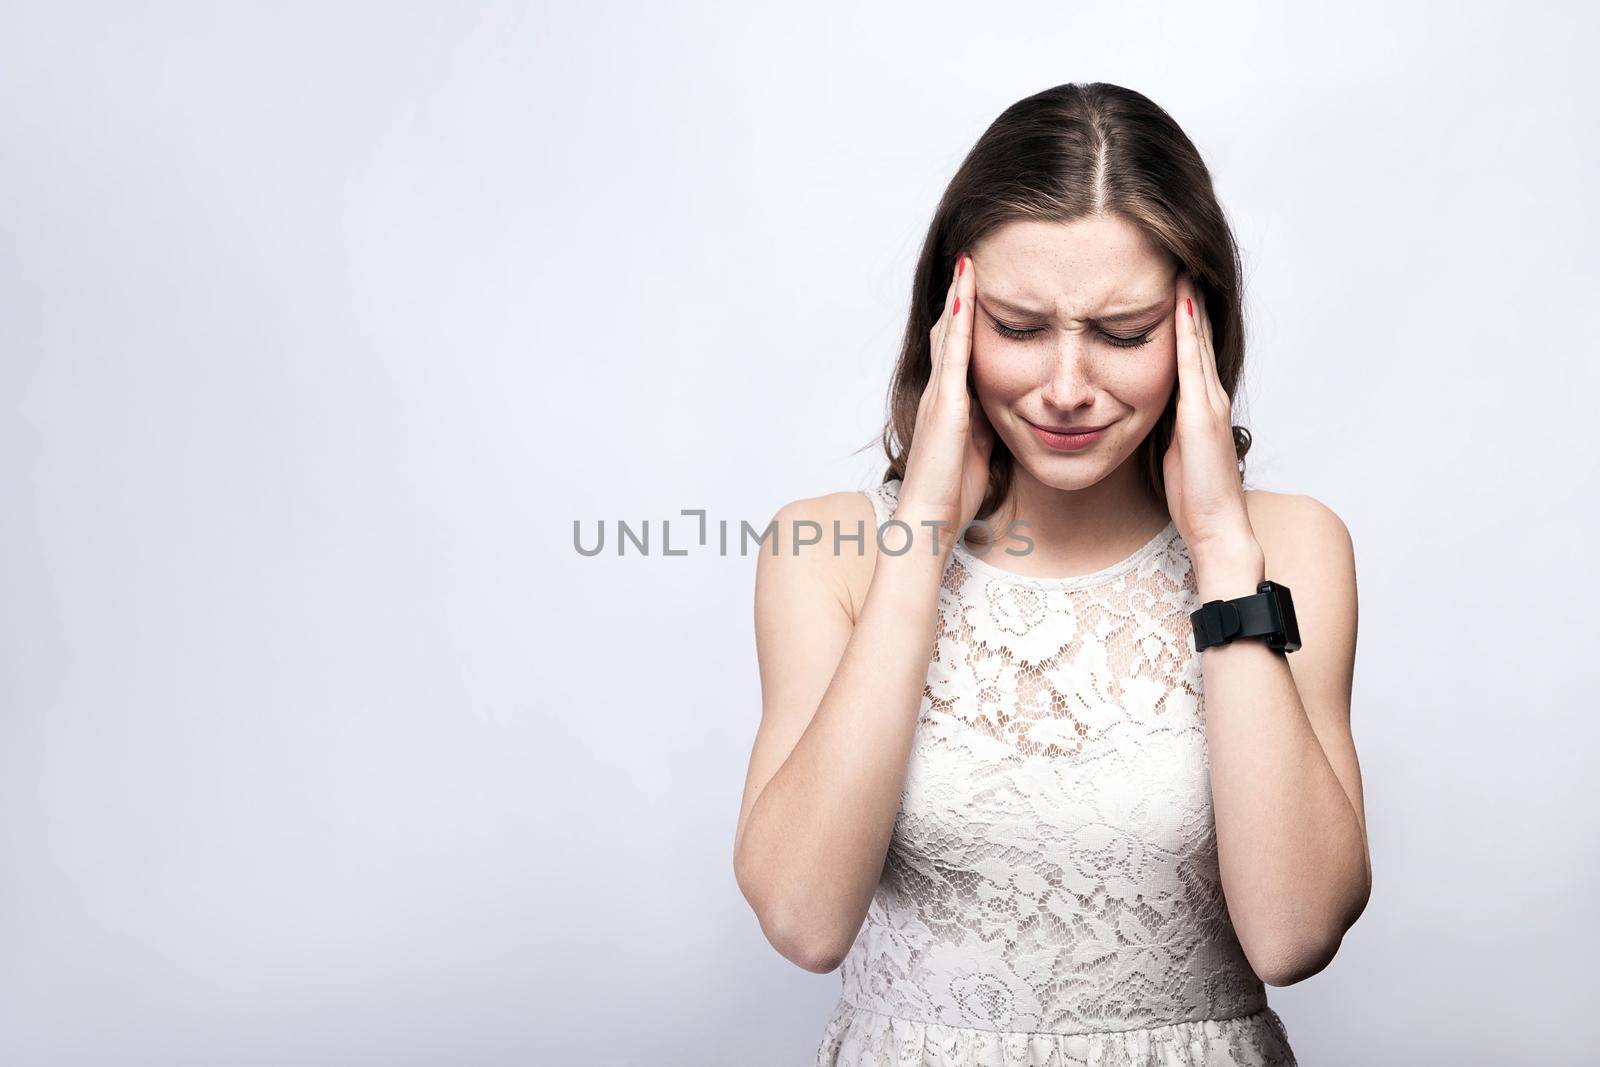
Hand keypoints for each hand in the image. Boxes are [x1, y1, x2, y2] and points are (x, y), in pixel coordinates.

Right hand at [896, 253, 996, 552]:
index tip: (976, 288)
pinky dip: (959, 320)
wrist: (929, 521)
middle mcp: (938, 393)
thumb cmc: (952, 496)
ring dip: (956, 297)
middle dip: (957, 297)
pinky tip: (966, 293)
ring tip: (967, 261)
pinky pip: (953, 353)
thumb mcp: (978, 451)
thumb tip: (1006, 410)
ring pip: (946, 334)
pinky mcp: (945, 405)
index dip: (963, 318)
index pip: (955, 351)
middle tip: (968, 259)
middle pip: (946, 333)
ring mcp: (939, 396)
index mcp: (948, 405)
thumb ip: (986, 426)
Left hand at [1161, 271, 1258, 560]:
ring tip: (1180, 263)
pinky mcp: (1202, 412)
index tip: (1169, 281)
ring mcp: (1209, 401)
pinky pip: (1191, 361)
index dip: (1182, 315)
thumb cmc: (1193, 496)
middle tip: (1178, 255)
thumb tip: (1147, 408)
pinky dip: (1185, 329)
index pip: (1190, 349)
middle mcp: (1210, 395)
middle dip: (1188, 296)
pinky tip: (1180, 301)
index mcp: (1200, 404)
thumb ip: (1168, 424)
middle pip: (1196, 334)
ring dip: (1189, 301)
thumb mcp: (1174, 450)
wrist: (1217, 526)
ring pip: (1196, 339)